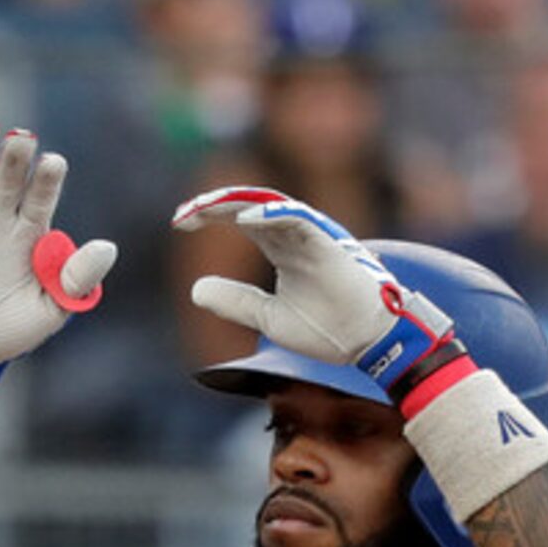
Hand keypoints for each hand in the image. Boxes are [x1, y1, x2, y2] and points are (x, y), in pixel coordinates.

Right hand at [0, 116, 115, 393]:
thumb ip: (77, 279)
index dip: (46, 181)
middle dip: (14, 159)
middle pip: (7, 184)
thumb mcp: (51, 310)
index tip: (54, 162)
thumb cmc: (13, 331)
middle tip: (23, 134)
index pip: (40, 201)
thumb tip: (108, 246)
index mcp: (30, 238)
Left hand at [172, 185, 452, 385]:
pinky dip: (273, 216)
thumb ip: (236, 301)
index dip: (210, 216)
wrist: (368, 343)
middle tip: (183, 214)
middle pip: (250, 205)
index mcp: (282, 247)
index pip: (241, 219)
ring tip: (205, 209)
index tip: (180, 223)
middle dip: (214, 205)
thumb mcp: (269, 316)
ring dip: (236, 203)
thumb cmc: (328, 327)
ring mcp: (313, 236)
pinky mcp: (330, 244)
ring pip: (271, 205)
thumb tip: (196, 289)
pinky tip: (244, 220)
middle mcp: (296, 235)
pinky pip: (300, 220)